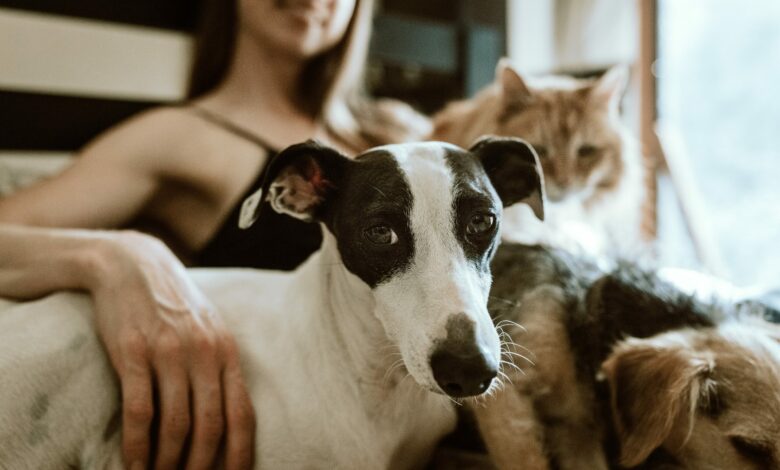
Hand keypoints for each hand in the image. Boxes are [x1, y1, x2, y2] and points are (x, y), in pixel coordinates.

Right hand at [88, 231, 254, 469]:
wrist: (132, 265)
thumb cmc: (173, 305)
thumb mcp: (208, 330)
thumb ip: (219, 368)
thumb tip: (227, 418)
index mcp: (226, 351)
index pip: (242, 413)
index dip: (240, 454)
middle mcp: (203, 352)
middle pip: (211, 425)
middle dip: (202, 465)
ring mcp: (168, 351)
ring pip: (176, 423)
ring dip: (168, 460)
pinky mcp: (133, 351)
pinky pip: (139, 410)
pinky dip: (137, 444)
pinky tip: (133, 463)